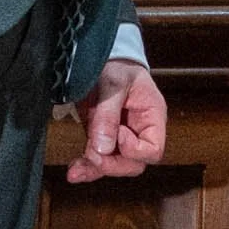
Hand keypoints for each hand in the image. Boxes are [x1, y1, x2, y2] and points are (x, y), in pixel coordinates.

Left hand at [68, 61, 167, 183]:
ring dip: (95, 168)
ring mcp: (121, 136)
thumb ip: (108, 114)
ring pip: (113, 165)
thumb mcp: (114, 82)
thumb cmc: (117, 64)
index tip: (117, 134)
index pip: (153, 149)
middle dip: (112, 164)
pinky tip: (74, 170)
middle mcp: (139, 131)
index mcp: (152, 116)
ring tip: (76, 170)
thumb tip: (102, 148)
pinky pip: (98, 158)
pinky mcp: (102, 137)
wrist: (103, 57)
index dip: (134, 149)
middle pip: (134, 164)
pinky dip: (86, 165)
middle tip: (92, 154)